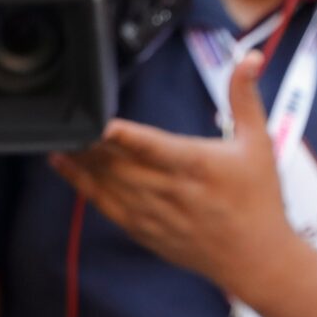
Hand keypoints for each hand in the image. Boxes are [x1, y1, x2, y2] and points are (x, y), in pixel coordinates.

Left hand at [50, 52, 302, 306]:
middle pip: (121, 165)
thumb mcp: (258, 143)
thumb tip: (250, 56)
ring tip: (57, 139)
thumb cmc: (258, 199)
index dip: (128, 137)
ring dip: (81, 163)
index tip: (104, 125)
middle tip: (67, 121)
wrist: (254, 260)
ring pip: (108, 185)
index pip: (156, 148)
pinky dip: (84, 186)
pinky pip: (106, 206)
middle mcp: (171, 192)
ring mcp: (154, 214)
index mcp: (198, 166)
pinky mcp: (143, 231)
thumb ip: (245, 97)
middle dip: (90, 144)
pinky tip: (65, 168)